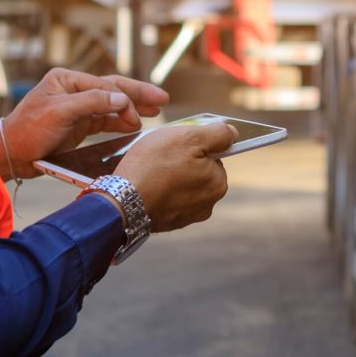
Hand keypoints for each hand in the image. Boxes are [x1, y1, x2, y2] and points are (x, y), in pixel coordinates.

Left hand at [0, 68, 167, 179]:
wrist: (11, 155)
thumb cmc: (29, 130)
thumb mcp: (59, 113)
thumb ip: (92, 102)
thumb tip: (122, 98)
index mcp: (67, 79)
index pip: (104, 85)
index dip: (125, 98)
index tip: (140, 114)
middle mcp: (74, 89)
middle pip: (112, 89)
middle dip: (138, 95)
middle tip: (163, 99)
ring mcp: (77, 107)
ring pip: (112, 105)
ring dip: (133, 109)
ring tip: (156, 112)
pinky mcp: (78, 125)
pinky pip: (105, 120)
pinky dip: (121, 122)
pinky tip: (136, 125)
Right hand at [114, 121, 236, 231]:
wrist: (121, 201)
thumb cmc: (154, 166)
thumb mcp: (189, 137)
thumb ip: (217, 134)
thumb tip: (234, 133)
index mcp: (217, 183)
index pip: (213, 155)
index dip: (194, 145)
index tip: (177, 145)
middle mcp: (207, 204)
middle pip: (197, 170)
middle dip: (182, 161)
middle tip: (161, 155)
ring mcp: (186, 216)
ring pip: (181, 184)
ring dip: (169, 175)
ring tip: (150, 169)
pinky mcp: (167, 222)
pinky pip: (167, 198)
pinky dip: (159, 189)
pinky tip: (146, 183)